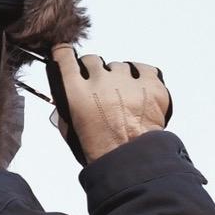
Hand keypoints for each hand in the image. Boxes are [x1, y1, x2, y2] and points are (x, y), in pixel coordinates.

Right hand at [46, 46, 172, 159]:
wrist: (131, 160)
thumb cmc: (102, 150)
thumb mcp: (72, 132)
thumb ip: (67, 109)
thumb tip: (67, 99)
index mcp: (77, 93)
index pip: (65, 59)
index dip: (64, 55)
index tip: (65, 54)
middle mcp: (100, 82)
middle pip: (92, 60)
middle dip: (94, 71)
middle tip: (99, 88)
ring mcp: (127, 81)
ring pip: (119, 66)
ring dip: (119, 77)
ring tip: (123, 97)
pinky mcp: (149, 83)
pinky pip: (144, 68)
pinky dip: (141, 76)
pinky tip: (138, 89)